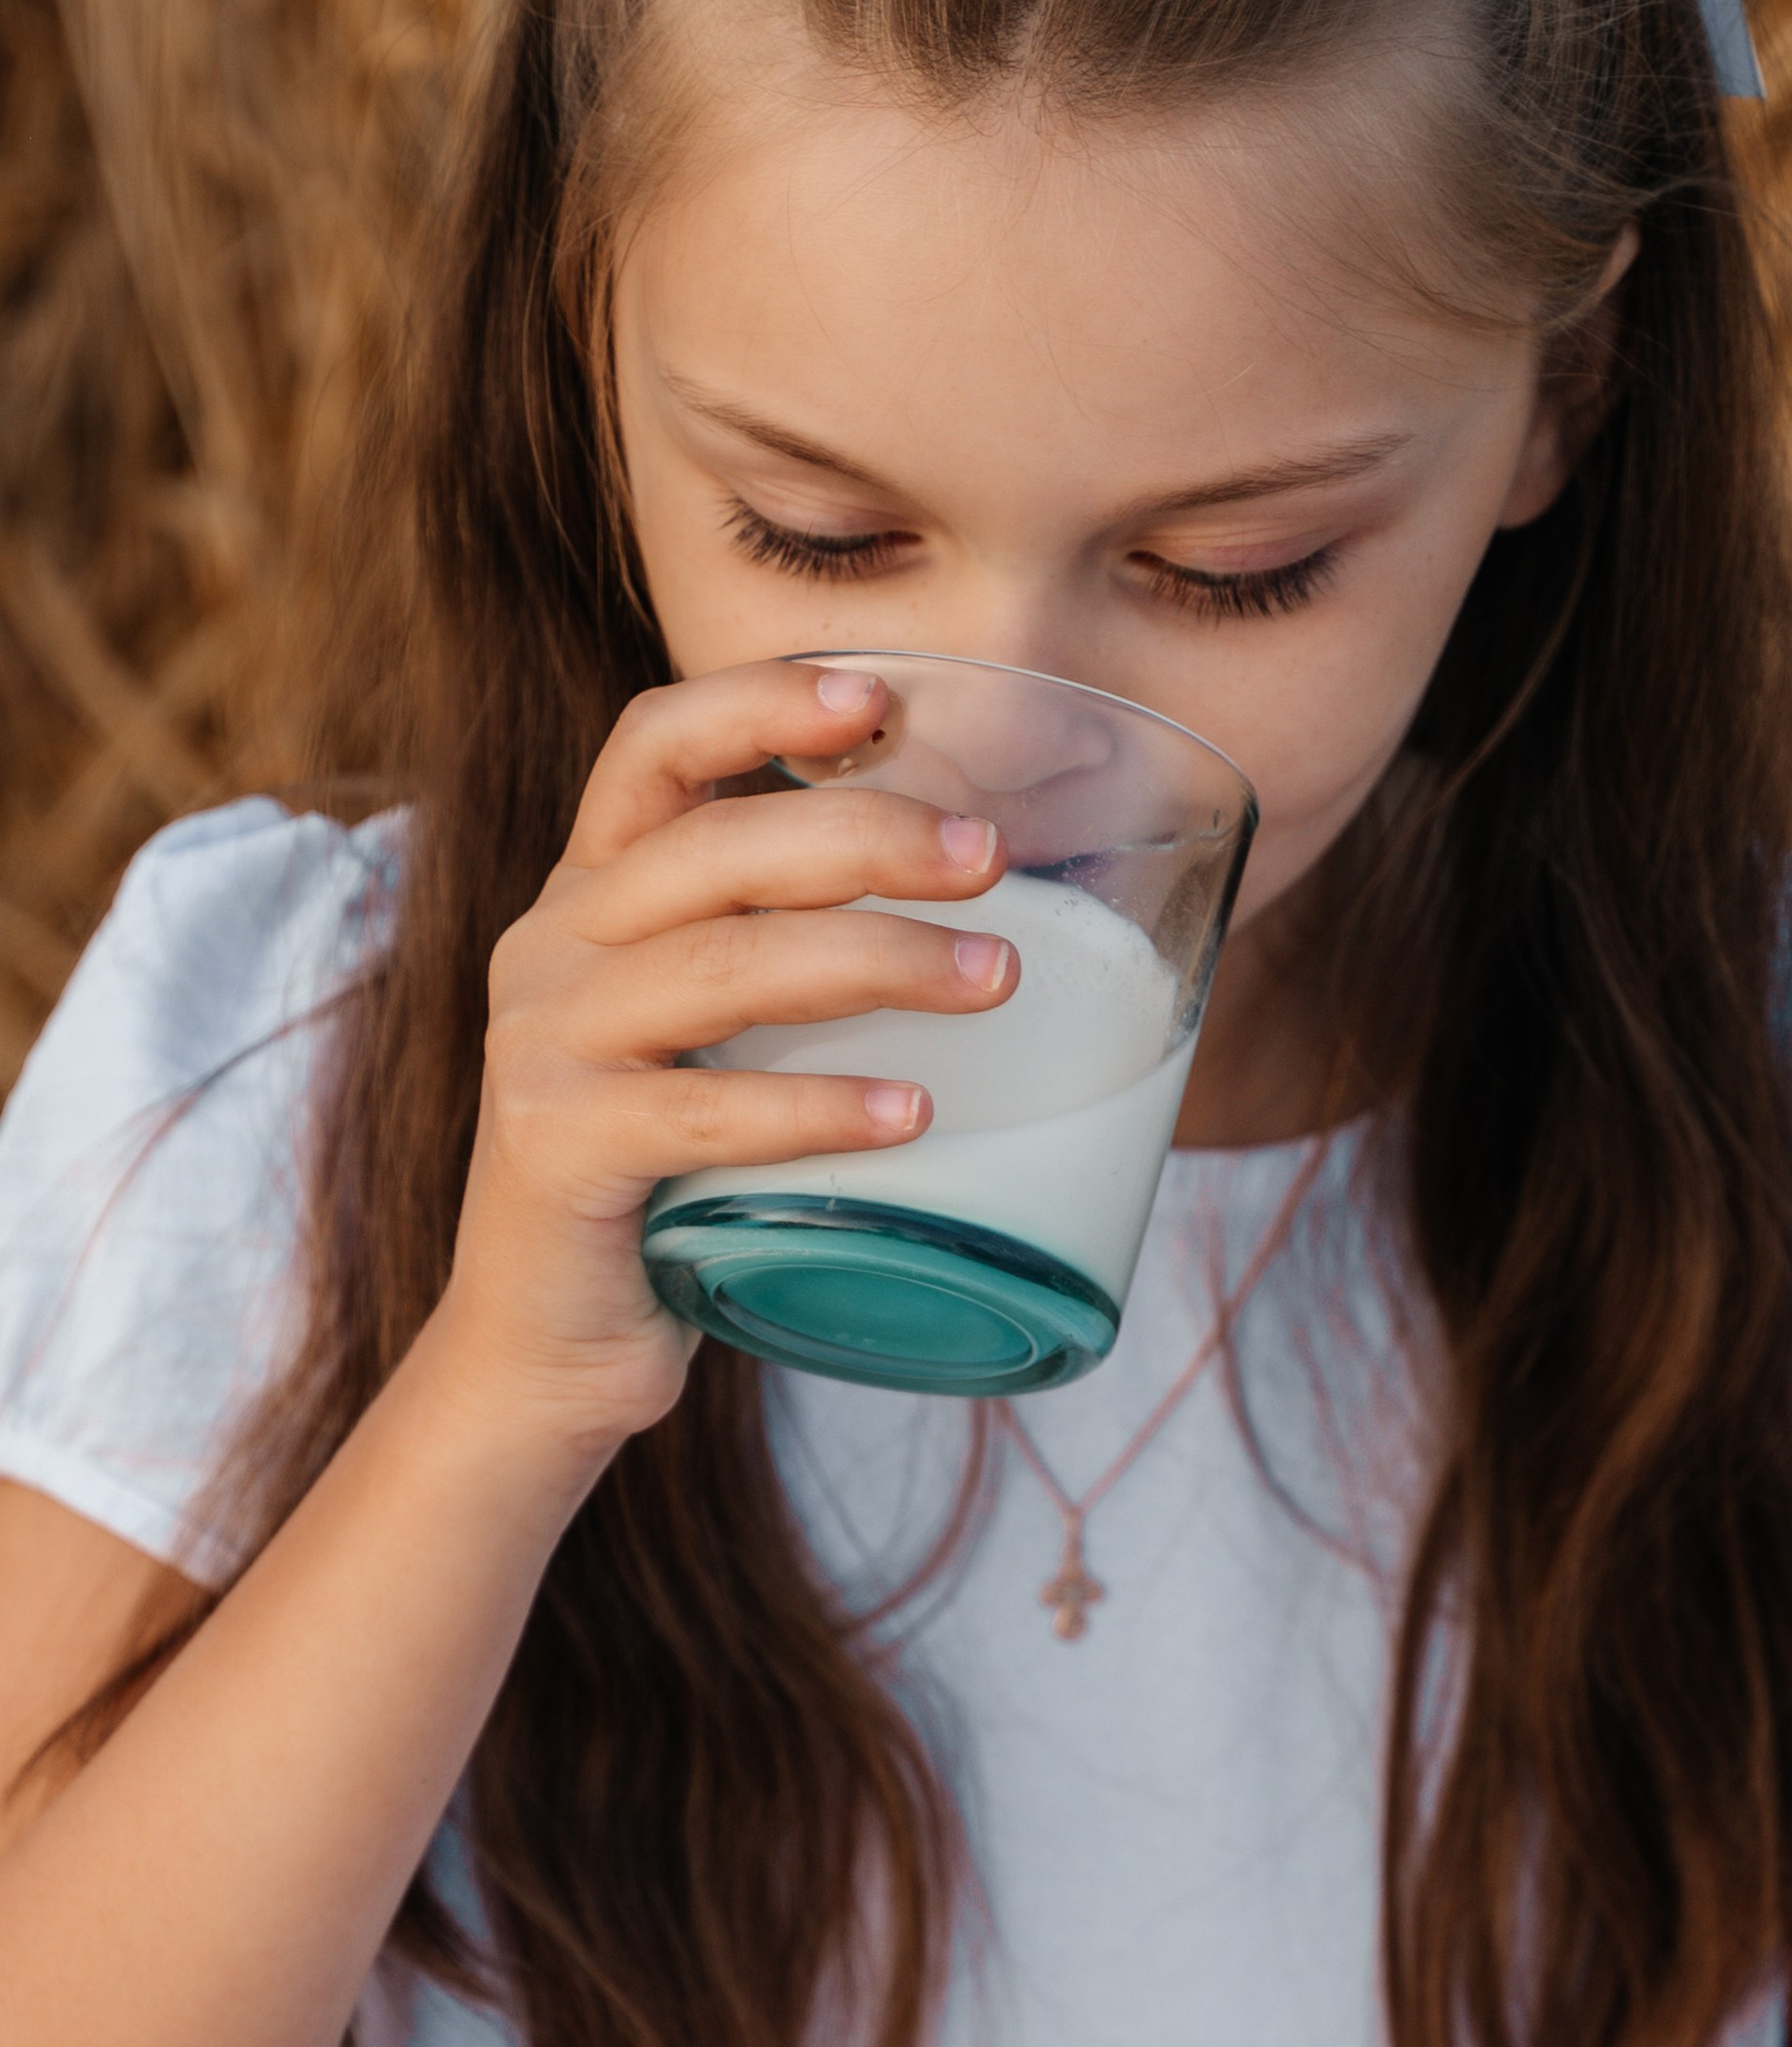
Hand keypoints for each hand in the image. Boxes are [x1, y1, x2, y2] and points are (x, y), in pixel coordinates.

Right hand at [420, 662, 1014, 1460]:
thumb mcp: (713, 1044)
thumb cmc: (667, 1185)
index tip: (880, 696)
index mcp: (591, 899)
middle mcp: (551, 949)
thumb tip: (993, 916)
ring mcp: (543, 1048)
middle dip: (866, 835)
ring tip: (995, 981)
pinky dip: (817, 1109)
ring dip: (875, 962)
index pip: (653, 749)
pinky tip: (912, 1113)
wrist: (541, 1350)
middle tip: (993, 860)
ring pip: (722, 970)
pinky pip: (703, 1113)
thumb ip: (791, 963)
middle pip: (714, 848)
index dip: (758, 704)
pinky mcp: (556, 1150)